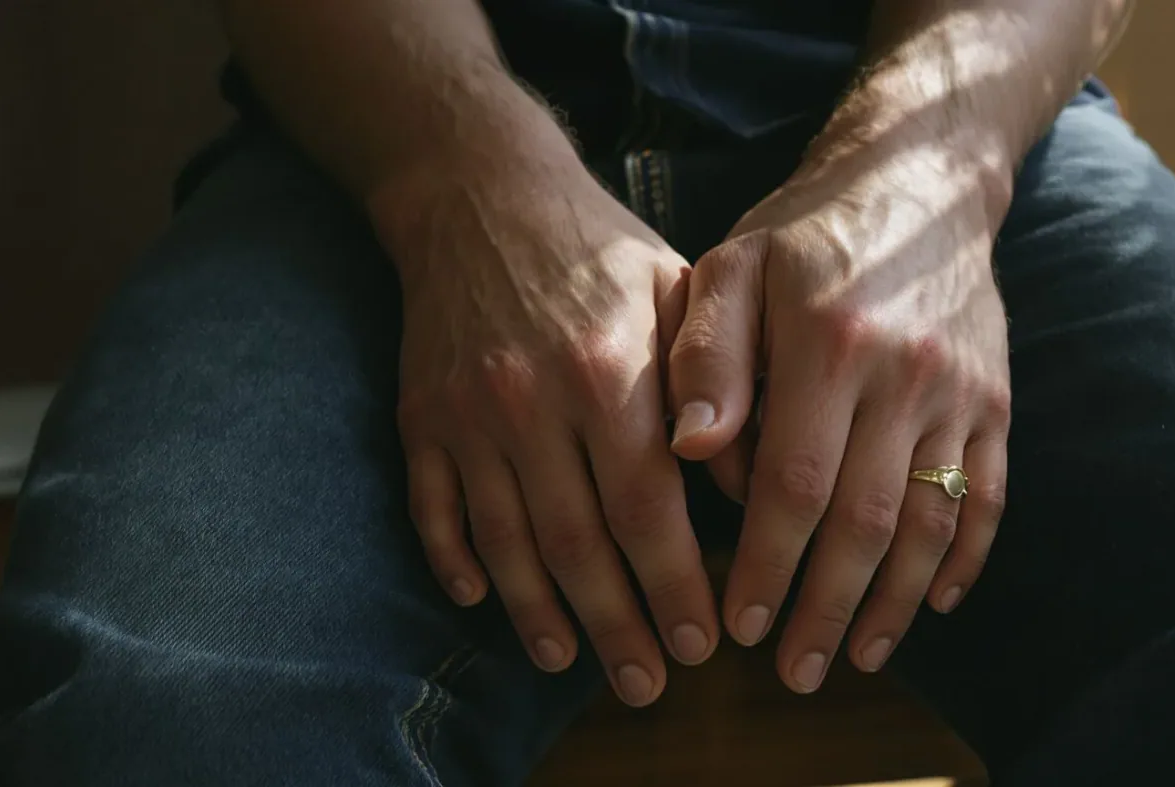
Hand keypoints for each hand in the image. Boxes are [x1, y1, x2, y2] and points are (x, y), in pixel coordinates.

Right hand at [379, 169, 717, 706]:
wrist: (482, 197)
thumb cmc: (601, 252)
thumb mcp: (681, 295)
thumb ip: (716, 388)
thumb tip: (754, 486)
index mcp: (607, 373)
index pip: (648, 509)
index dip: (675, 586)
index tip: (705, 643)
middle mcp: (532, 402)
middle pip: (577, 545)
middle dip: (618, 626)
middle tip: (649, 683)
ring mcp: (467, 414)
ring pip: (504, 542)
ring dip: (539, 614)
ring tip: (573, 663)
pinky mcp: (420, 416)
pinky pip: (432, 508)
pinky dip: (454, 561)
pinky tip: (481, 602)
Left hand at [668, 131, 1010, 692]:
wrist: (919, 182)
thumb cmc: (804, 231)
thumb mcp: (732, 266)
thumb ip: (706, 356)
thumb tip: (688, 449)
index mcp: (826, 342)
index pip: (793, 483)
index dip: (767, 563)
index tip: (740, 624)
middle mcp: (902, 373)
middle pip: (865, 520)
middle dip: (825, 606)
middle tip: (793, 670)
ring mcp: (960, 390)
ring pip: (931, 521)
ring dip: (896, 602)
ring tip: (857, 656)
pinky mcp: (995, 400)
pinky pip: (988, 495)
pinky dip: (966, 558)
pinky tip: (938, 604)